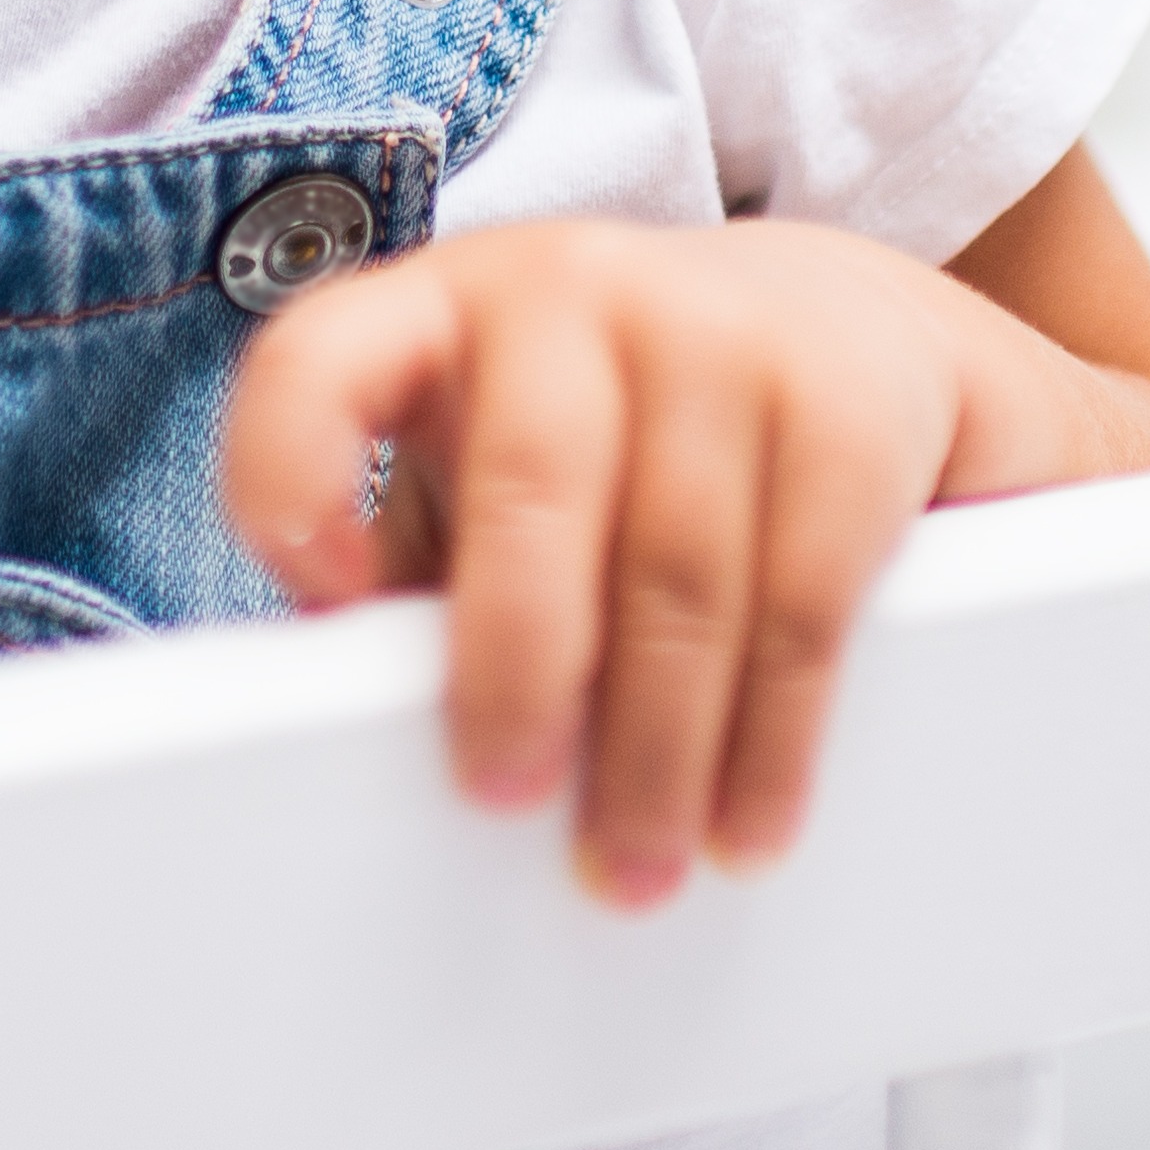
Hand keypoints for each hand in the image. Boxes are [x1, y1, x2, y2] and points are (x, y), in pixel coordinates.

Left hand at [218, 205, 1149, 905]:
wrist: (859, 323)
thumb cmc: (637, 425)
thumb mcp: (505, 458)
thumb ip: (434, 558)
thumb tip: (362, 721)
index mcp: (444, 309)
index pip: (319, 359)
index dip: (289, 468)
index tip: (318, 595)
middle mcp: (569, 288)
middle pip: (526, 488)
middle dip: (513, 667)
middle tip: (504, 796)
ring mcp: (716, 327)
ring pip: (673, 569)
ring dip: (654, 747)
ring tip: (636, 860)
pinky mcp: (845, 396)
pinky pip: (803, 596)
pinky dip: (773, 733)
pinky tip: (748, 814)